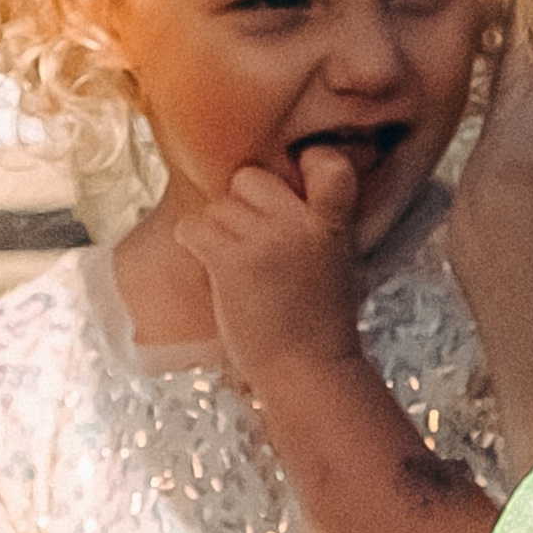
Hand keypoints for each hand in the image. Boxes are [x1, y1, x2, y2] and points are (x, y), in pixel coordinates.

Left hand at [172, 157, 363, 392]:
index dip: (304, 163)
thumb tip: (284, 190)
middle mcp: (301, 224)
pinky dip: (193, 243)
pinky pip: (194, 227)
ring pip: (218, 206)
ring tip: (236, 267)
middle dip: (243, 203)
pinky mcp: (231, 262)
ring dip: (217, 231)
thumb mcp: (340, 259)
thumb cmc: (320, 324)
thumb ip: (319, 221)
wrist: (307, 371)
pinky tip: (209, 264)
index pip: (326, 161)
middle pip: (251, 176)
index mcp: (335, 223)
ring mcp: (266, 241)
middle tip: (252, 240)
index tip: (295, 181)